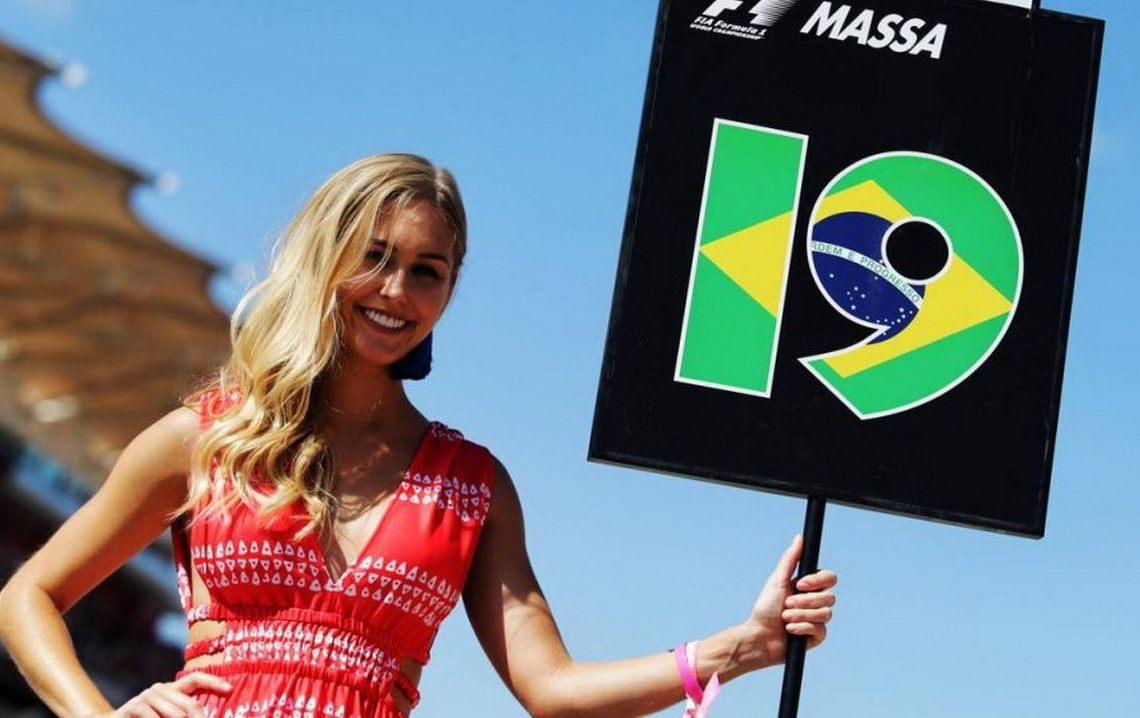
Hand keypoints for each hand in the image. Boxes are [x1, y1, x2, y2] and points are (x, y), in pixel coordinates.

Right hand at [105, 672, 231, 716]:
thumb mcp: (168, 715)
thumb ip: (184, 713)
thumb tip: (204, 714)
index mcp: (172, 689)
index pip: (195, 679)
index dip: (213, 682)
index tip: (230, 689)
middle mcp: (160, 688)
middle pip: (189, 704)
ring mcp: (146, 696)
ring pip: (175, 714)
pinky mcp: (133, 706)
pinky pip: (153, 717)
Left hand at [738, 535, 837, 669]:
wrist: (758, 636)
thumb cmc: (765, 608)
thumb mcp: (777, 580)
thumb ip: (791, 559)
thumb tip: (800, 537)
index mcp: (808, 587)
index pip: (829, 578)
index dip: (818, 581)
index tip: (800, 584)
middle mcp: (815, 602)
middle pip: (830, 597)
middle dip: (805, 601)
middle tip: (786, 604)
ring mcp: (817, 620)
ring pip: (826, 614)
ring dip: (801, 615)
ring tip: (785, 618)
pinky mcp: (816, 637)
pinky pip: (821, 630)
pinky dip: (802, 628)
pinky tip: (790, 630)